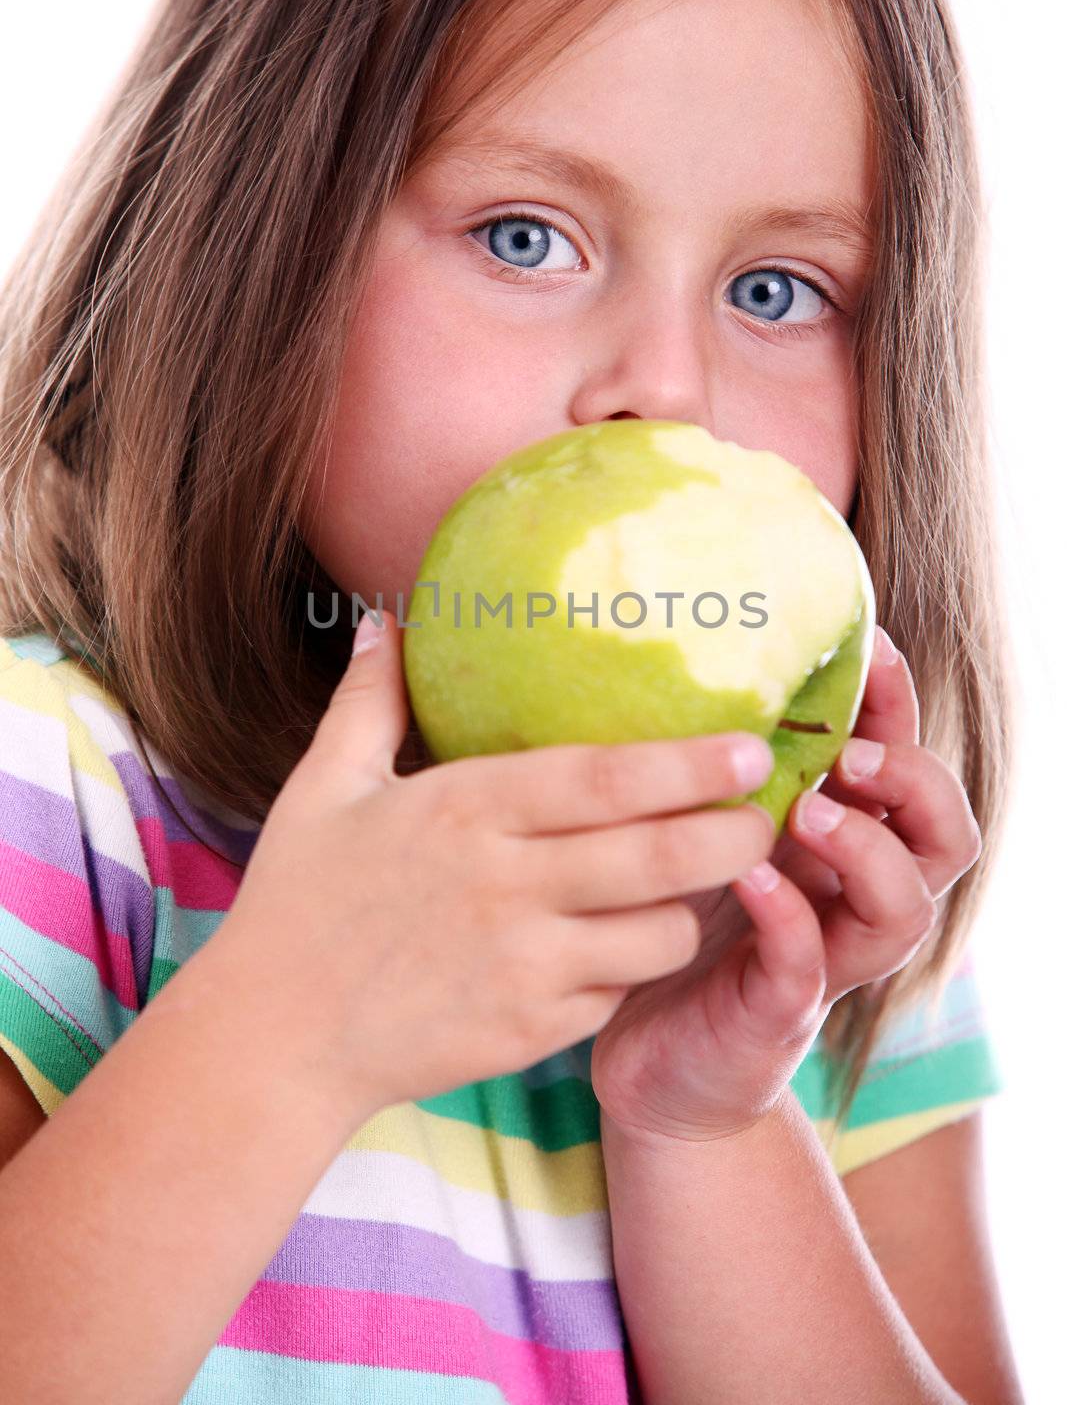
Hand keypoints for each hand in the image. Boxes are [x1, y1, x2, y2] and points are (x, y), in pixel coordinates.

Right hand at [221, 610, 774, 1120]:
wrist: (274, 1040)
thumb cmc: (298, 903)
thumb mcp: (324, 787)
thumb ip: (367, 702)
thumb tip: (381, 619)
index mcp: (464, 809)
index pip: (602, 779)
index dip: (688, 764)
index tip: (749, 747)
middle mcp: (506, 885)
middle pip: (658, 855)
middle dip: (734, 834)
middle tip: (771, 813)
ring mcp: (524, 966)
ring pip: (659, 934)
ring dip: (691, 907)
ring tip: (696, 882)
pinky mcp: (530, 1030)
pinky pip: (619, 992)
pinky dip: (632, 967)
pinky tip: (623, 943)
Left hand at [590, 626, 983, 1148]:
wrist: (650, 1059)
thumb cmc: (680, 928)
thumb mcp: (708, 831)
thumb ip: (726, 769)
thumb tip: (695, 659)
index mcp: (843, 843)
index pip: (906, 767)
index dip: (902, 709)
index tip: (874, 646)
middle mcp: (853, 899)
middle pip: (945, 836)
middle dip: (913, 782)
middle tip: (850, 753)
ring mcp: (828, 960)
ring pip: (905, 907)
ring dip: (866, 848)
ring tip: (809, 812)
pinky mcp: (779, 1012)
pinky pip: (806, 964)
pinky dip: (788, 917)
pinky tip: (751, 880)